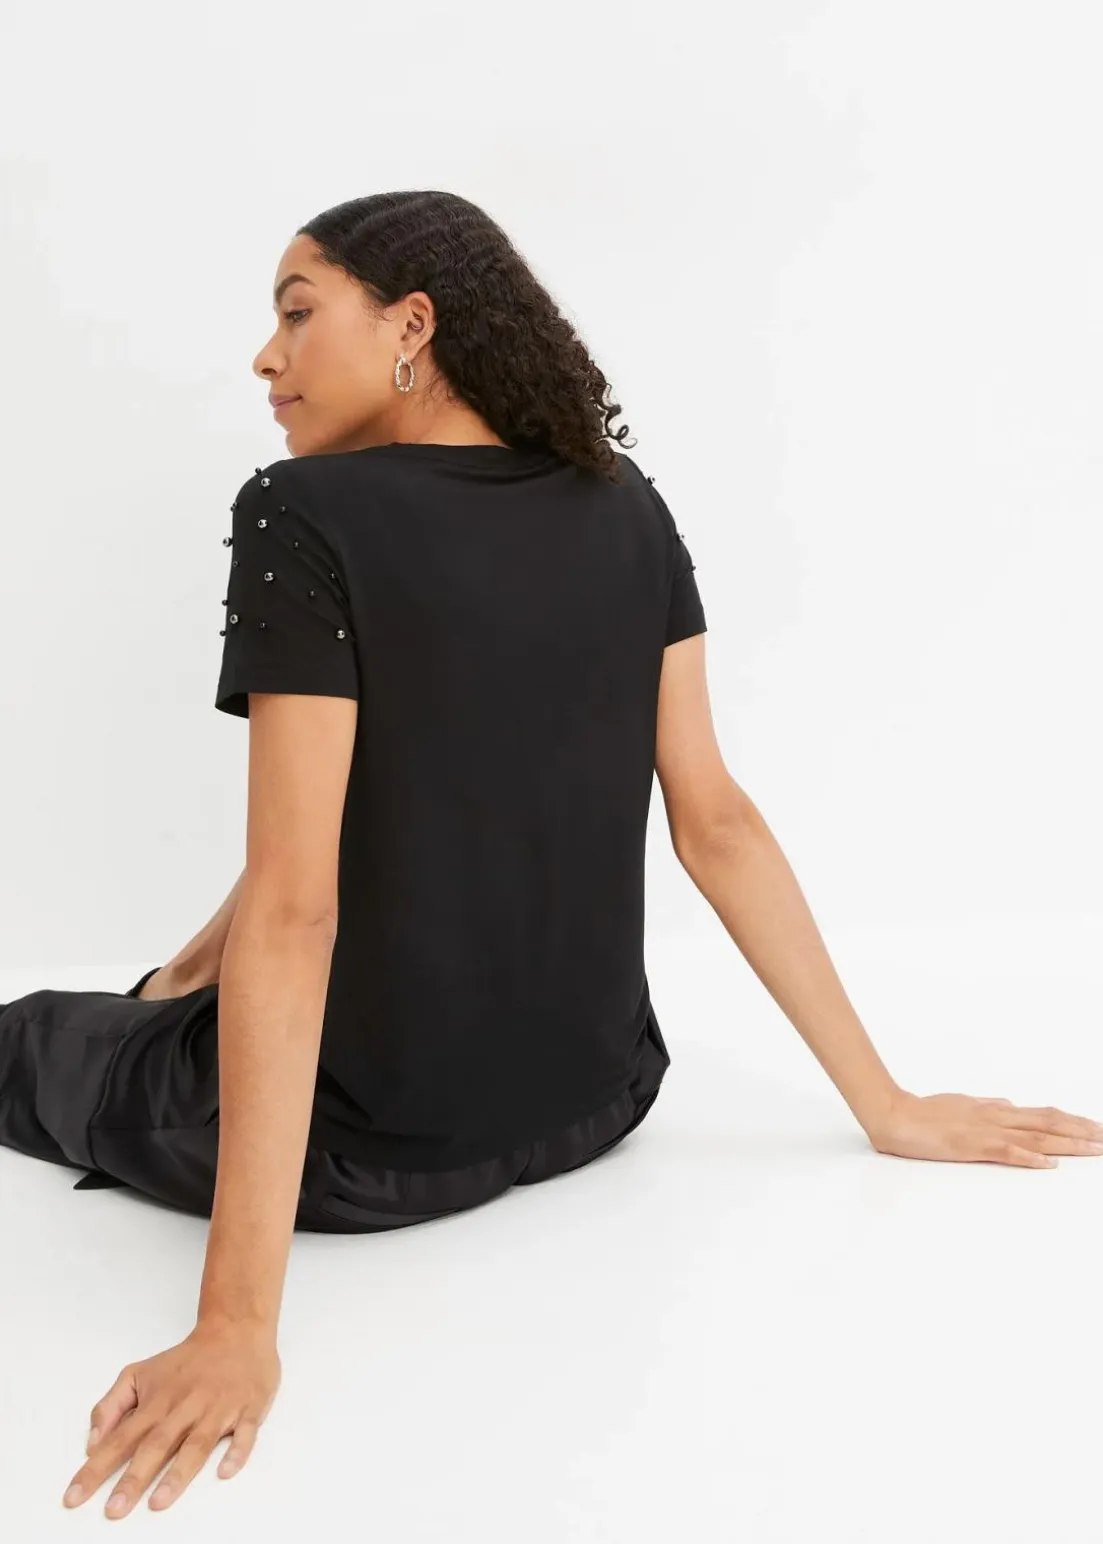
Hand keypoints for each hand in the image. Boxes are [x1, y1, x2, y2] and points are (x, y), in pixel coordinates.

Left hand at [62, 1320, 280, 1517]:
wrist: (236, 1330)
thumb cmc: (186, 1361)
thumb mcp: (139, 1373)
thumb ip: (111, 1405)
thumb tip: (92, 1443)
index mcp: (157, 1401)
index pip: (120, 1439)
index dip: (96, 1469)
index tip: (74, 1497)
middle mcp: (184, 1407)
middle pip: (156, 1445)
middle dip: (133, 1479)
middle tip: (114, 1510)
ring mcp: (218, 1409)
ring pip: (196, 1444)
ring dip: (177, 1473)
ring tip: (158, 1502)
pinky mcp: (248, 1409)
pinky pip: (244, 1434)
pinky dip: (235, 1452)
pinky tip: (224, 1471)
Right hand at [866, 1090, 1102, 1166]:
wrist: (895, 1114)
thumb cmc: (924, 1112)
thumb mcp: (963, 1104)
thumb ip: (989, 1106)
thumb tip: (1011, 1105)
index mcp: (994, 1110)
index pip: (1042, 1114)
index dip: (1071, 1121)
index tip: (1094, 1127)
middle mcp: (996, 1117)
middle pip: (1047, 1124)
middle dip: (1080, 1132)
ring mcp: (985, 1131)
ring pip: (1035, 1137)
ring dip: (1067, 1144)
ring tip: (1094, 1149)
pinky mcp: (971, 1146)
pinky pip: (1006, 1152)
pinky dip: (1030, 1159)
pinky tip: (1049, 1164)